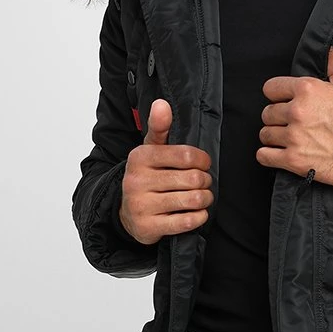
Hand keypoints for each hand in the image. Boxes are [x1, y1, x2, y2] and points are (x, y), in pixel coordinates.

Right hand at [118, 99, 213, 243]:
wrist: (127, 213)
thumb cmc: (147, 177)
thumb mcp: (151, 149)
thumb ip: (159, 126)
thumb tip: (161, 103)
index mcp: (140, 157)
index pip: (186, 155)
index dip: (203, 160)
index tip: (204, 163)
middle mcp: (137, 181)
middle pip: (193, 179)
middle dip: (206, 181)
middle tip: (203, 182)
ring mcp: (141, 205)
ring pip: (192, 200)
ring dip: (205, 199)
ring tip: (202, 197)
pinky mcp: (148, 228)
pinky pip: (186, 222)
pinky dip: (199, 217)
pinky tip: (197, 213)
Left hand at [256, 46, 332, 188]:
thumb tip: (325, 51)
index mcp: (308, 89)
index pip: (271, 88)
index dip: (278, 94)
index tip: (284, 101)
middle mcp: (298, 112)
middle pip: (267, 113)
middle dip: (278, 117)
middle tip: (293, 122)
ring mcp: (295, 137)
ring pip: (265, 134)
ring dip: (275, 136)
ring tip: (289, 138)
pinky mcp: (295, 161)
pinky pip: (264, 156)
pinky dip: (269, 155)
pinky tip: (280, 153)